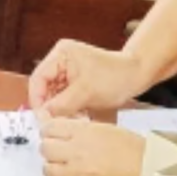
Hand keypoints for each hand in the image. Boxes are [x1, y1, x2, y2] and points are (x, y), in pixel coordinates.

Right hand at [28, 40, 143, 117]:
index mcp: (61, 54)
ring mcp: (68, 70)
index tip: (41, 117)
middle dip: (52, 106)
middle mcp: (61, 59)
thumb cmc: (118, 76)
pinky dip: (69, 107)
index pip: (38, 79)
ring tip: (72, 119)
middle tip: (57, 122)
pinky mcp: (75, 80)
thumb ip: (61, 105)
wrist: (138, 74)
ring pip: (54, 94)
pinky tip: (78, 115)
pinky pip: (64, 96)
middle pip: (45, 87)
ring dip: (61, 109)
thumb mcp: (86, 93)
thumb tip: (42, 117)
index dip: (38, 99)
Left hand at [39, 117, 146, 175]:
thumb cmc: (135, 152)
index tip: (55, 135)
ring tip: (69, 167)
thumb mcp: (108, 130)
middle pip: (45, 148)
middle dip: (52, 148)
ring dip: (55, 167)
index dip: (51, 131)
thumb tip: (59, 128)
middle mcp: (76, 154)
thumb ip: (80, 129)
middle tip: (62, 151)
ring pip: (47, 169)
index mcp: (84, 134)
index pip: (49, 128)